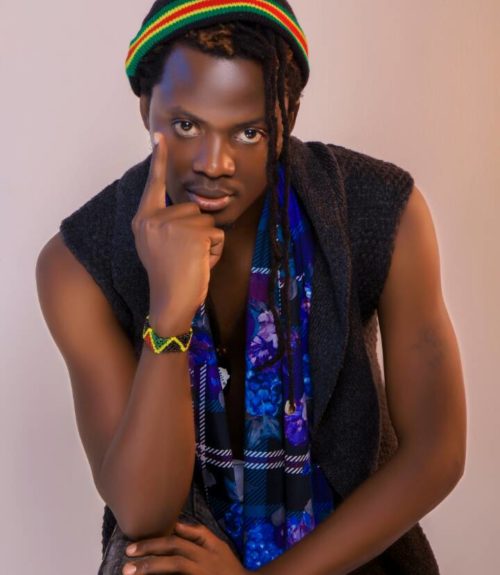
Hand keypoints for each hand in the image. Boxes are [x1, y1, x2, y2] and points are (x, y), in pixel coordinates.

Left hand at [122, 521, 248, 574]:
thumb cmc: (229, 567)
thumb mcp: (219, 546)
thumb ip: (199, 534)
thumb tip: (177, 524)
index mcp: (206, 547)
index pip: (178, 540)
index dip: (155, 542)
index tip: (133, 546)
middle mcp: (203, 559)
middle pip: (174, 550)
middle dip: (149, 551)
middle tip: (127, 555)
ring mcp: (201, 573)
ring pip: (175, 566)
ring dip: (151, 566)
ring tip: (131, 570)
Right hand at [131, 132, 224, 332]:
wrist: (170, 302)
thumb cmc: (168, 276)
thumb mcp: (158, 245)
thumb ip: (168, 223)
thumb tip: (191, 209)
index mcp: (143, 220)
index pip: (153, 185)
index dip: (159, 160)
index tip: (159, 136)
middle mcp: (154, 218)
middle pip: (193, 209)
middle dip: (198, 233)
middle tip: (184, 257)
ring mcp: (173, 225)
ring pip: (207, 223)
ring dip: (207, 244)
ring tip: (191, 262)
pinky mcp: (194, 234)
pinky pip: (217, 235)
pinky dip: (215, 252)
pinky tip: (200, 265)